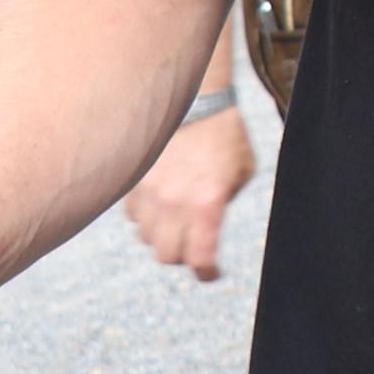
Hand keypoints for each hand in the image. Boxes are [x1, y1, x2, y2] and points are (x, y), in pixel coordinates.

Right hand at [122, 110, 255, 281]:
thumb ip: (225, 203)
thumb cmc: (226, 136)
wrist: (195, 99)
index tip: (210, 274)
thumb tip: (210, 226)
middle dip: (183, 257)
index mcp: (207, 203)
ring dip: (162, 236)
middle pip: (168, 256)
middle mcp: (174, 203)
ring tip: (177, 221)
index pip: (200, 258)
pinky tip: (160, 204)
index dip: (207, 273)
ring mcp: (149, 193)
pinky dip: (145, 218)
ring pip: (146, 237)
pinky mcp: (133, 182)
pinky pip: (133, 216)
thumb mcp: (241, 173)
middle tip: (193, 247)